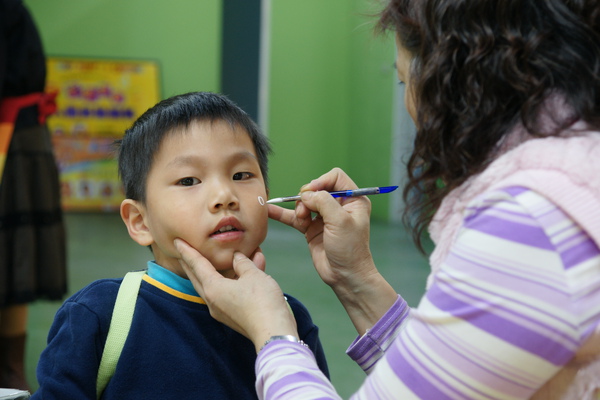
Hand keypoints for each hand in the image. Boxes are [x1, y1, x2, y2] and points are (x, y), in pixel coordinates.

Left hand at [174, 239, 297, 352]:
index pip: (197, 265)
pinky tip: (247, 270)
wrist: (274, 332)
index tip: (177, 242)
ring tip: (221, 257)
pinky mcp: (233, 316)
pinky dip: (233, 281)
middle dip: (192, 264)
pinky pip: (228, 293)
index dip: (188, 251)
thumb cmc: (262, 301)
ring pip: (215, 285)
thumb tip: (237, 257)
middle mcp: (213, 300)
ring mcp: (222, 310)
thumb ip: (243, 263)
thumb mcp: (253, 275)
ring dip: (218, 270)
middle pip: (198, 278)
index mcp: (213, 288)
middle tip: (184, 252)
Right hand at [268, 168, 396, 333]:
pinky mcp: (312, 228)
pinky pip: (295, 217)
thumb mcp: (340, 221)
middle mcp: (339, 206)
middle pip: (317, 189)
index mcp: (353, 200)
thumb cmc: (350, 249)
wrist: (345, 276)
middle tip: (305, 210)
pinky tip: (270, 210)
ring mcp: (324, 217)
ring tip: (301, 219)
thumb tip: (306, 194)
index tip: (312, 192)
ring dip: (299, 208)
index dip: (321, 181)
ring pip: (305, 202)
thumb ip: (323, 201)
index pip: (335, 177)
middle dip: (308, 197)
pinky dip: (283, 214)